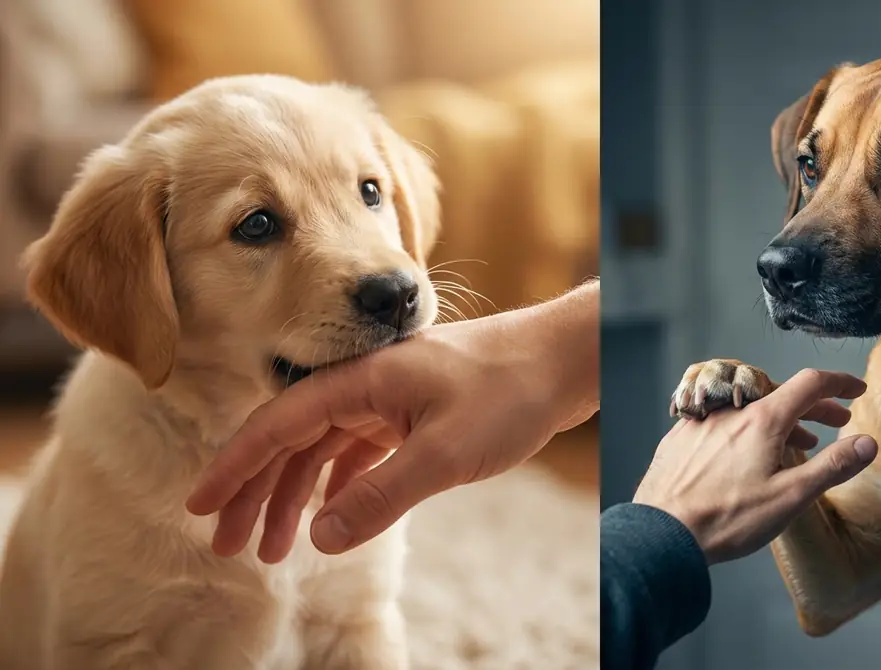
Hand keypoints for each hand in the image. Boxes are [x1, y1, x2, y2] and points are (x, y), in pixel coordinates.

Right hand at [186, 281, 598, 561]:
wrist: (563, 362)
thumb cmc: (509, 394)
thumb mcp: (444, 453)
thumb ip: (380, 496)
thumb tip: (319, 538)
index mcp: (360, 380)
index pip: (277, 424)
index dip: (234, 468)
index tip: (199, 508)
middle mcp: (364, 385)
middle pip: (291, 441)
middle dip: (255, 493)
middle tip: (226, 545)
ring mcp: (388, 398)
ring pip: (323, 451)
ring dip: (295, 498)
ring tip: (271, 551)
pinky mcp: (412, 413)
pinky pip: (360, 454)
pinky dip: (340, 487)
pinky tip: (329, 520)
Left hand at [633, 368, 877, 564]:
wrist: (662, 532)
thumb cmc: (728, 518)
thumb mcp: (790, 496)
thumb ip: (832, 466)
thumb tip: (868, 443)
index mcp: (762, 420)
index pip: (810, 384)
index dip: (839, 383)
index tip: (857, 390)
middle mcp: (731, 411)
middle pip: (781, 395)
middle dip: (814, 405)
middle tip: (838, 419)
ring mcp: (703, 422)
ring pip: (751, 409)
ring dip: (782, 420)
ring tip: (801, 443)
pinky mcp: (682, 438)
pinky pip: (724, 421)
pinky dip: (748, 429)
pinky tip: (750, 453)